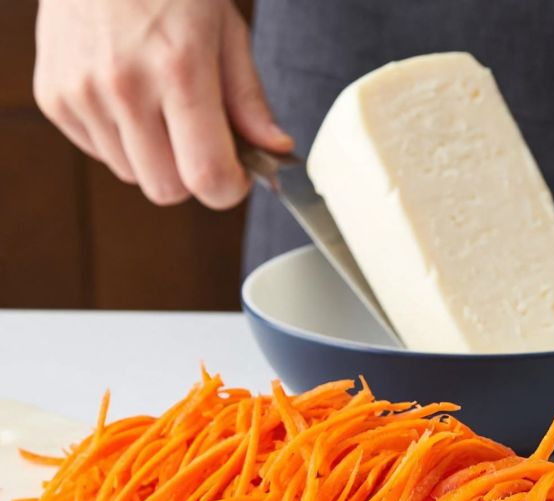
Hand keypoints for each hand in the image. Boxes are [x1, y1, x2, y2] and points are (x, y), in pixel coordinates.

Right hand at [33, 0, 292, 208]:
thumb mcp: (226, 31)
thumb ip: (249, 98)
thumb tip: (274, 148)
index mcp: (179, 70)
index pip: (206, 176)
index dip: (230, 188)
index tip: (238, 175)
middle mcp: (124, 87)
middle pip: (167, 190)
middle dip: (192, 176)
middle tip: (201, 140)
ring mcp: (82, 93)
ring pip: (132, 175)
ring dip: (155, 158)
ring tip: (161, 107)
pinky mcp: (53, 96)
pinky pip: (98, 152)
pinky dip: (120, 139)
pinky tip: (128, 99)